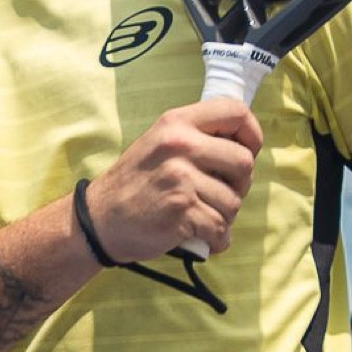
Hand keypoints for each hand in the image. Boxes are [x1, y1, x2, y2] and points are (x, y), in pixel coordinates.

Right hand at [84, 101, 261, 264]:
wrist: (99, 219)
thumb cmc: (133, 183)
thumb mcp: (158, 143)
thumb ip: (195, 137)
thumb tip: (242, 145)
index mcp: (176, 123)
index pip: (235, 112)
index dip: (252, 134)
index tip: (248, 150)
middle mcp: (180, 146)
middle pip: (244, 162)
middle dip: (240, 185)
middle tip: (220, 194)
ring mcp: (181, 179)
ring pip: (234, 201)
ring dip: (225, 216)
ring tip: (203, 216)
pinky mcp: (181, 211)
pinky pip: (220, 228)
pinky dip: (217, 239)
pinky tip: (202, 237)